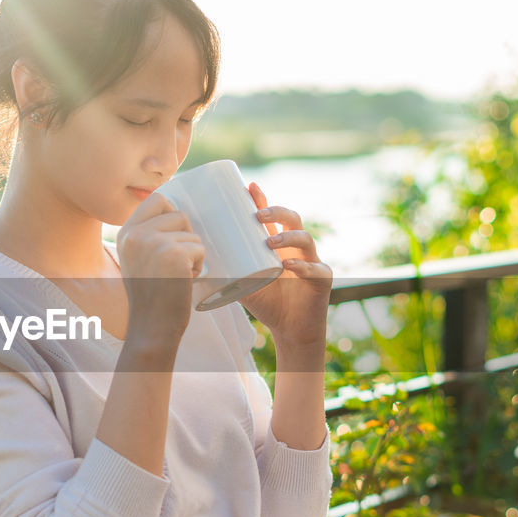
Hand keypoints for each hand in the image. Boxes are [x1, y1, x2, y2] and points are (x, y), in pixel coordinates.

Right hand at [115, 192, 205, 348]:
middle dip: (185, 236)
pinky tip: (184, 281)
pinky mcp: (174, 254)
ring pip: (192, 233)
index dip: (171, 212)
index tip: (174, 234)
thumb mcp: (137, 259)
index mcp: (126, 233)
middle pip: (178, 214)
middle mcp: (136, 234)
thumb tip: (175, 211)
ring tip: (178, 275)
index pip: (155, 199)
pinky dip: (198, 266)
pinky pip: (199, 248)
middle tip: (177, 261)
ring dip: (192, 254)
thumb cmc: (151, 295)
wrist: (152, 326)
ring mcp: (154, 242)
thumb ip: (147, 236)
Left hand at [239, 182, 332, 347]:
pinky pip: (316, 268)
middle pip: (292, 219)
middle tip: (258, 215)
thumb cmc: (267, 303)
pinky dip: (303, 266)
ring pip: (306, 239)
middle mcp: (296, 248)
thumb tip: (194, 264)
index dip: (263, 200)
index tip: (250, 186)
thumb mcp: (243, 284)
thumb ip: (227, 273)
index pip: (273, 216)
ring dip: (287, 237)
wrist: (290, 330)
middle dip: (276, 212)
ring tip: (270, 242)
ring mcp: (312, 261)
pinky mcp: (322, 279)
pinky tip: (289, 265)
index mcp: (279, 245)